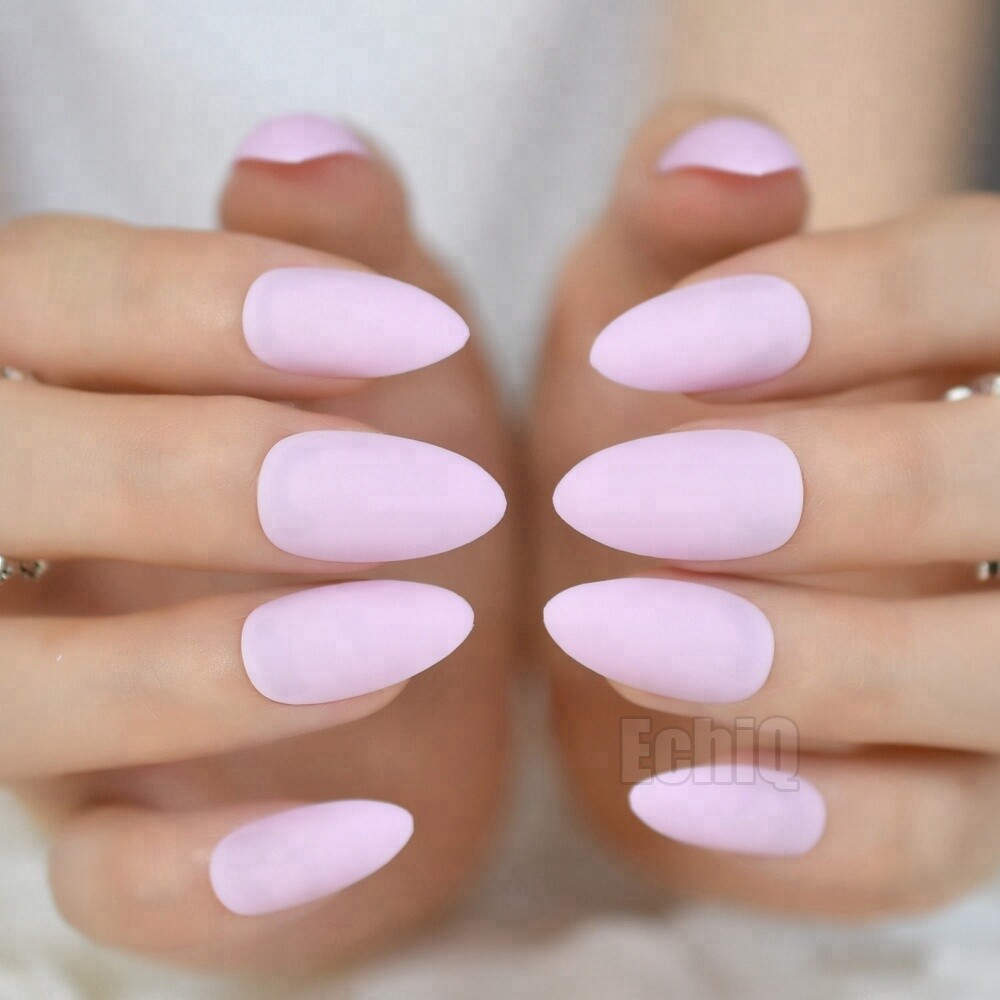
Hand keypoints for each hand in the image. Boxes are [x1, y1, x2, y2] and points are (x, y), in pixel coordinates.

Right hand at [4, 116, 512, 970]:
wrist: (436, 659)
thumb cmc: (406, 472)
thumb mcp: (395, 349)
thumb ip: (347, 257)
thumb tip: (307, 148)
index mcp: (61, 379)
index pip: (52, 296)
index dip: (218, 302)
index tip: (414, 330)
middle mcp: (13, 535)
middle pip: (1, 478)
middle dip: (210, 479)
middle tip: (427, 494)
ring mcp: (39, 697)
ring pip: (13, 691)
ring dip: (208, 668)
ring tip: (413, 630)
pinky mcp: (111, 839)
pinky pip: (107, 882)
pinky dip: (225, 872)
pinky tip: (372, 829)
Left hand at [531, 104, 999, 916]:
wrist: (631, 570)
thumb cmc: (646, 410)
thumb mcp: (647, 287)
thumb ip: (681, 207)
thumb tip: (724, 156)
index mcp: (992, 349)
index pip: (988, 286)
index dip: (838, 305)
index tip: (638, 342)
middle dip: (822, 489)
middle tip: (615, 494)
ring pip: (990, 679)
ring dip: (808, 660)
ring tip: (609, 627)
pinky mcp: (950, 810)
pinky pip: (920, 843)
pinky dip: (802, 823)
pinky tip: (668, 790)